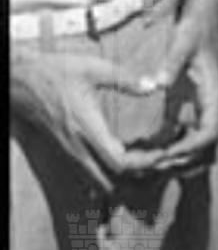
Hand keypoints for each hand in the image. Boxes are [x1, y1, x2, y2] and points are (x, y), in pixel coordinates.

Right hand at [9, 46, 162, 191]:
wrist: (21, 83)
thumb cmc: (57, 72)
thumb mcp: (93, 67)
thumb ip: (125, 78)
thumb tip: (155, 85)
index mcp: (87, 129)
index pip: (118, 163)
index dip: (144, 163)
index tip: (163, 151)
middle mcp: (77, 148)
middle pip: (111, 182)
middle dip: (138, 176)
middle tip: (160, 158)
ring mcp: (70, 153)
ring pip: (99, 182)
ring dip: (125, 177)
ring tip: (149, 158)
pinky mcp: (68, 152)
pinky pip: (92, 173)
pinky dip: (111, 172)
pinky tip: (129, 153)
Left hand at [139, 0, 217, 174]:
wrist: (205, 19)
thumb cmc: (194, 30)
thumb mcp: (183, 42)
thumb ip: (171, 63)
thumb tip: (157, 84)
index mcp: (213, 93)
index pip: (210, 133)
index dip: (189, 148)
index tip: (164, 153)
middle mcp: (210, 104)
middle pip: (206, 146)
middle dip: (182, 159)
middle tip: (152, 164)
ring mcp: (202, 106)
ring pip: (198, 144)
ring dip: (178, 156)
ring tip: (149, 161)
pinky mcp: (192, 105)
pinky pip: (186, 134)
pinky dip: (172, 145)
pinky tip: (150, 147)